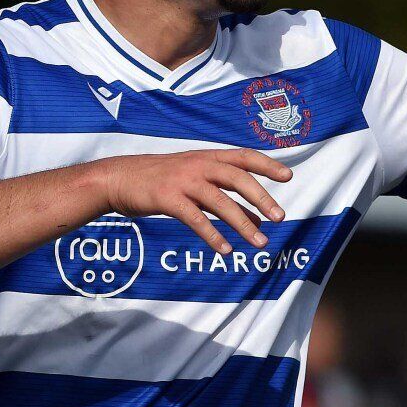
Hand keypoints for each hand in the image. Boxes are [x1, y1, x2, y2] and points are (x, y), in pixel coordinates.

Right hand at [97, 149, 292, 254]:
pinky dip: (213, 235)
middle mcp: (198, 165)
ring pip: (219, 201)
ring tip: (260, 243)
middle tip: (280, 218)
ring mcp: (182, 181)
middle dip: (261, 198)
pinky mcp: (166, 198)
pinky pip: (195, 219)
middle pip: (237, 178)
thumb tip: (258, 222)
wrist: (117, 179)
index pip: (244, 156)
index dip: (267, 165)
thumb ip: (226, 199)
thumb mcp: (196, 184)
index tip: (289, 176)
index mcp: (207, 157)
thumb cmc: (161, 181)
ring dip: (242, 224)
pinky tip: (226, 250)